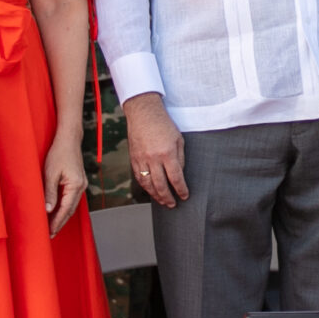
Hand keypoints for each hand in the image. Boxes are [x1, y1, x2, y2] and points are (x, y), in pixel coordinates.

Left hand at [43, 131, 87, 234]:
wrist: (68, 139)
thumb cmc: (58, 153)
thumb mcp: (50, 173)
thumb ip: (50, 192)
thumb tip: (48, 210)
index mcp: (76, 185)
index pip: (65, 209)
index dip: (57, 222)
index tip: (50, 232)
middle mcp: (82, 186)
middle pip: (70, 210)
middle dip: (60, 223)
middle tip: (50, 234)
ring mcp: (82, 184)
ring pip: (72, 205)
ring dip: (62, 216)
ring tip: (52, 226)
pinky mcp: (78, 181)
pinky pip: (72, 199)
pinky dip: (65, 207)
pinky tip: (57, 211)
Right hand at [124, 92, 187, 208]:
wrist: (143, 113)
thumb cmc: (163, 124)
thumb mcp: (178, 139)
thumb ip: (180, 158)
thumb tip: (179, 175)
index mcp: (167, 153)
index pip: (176, 178)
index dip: (181, 190)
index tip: (185, 196)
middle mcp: (153, 158)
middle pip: (161, 185)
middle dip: (168, 197)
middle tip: (173, 204)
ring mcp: (142, 159)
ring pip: (148, 184)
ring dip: (156, 195)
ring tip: (163, 201)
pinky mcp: (134, 158)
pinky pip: (139, 177)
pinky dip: (145, 187)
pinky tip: (151, 191)